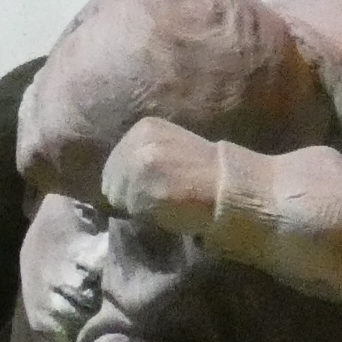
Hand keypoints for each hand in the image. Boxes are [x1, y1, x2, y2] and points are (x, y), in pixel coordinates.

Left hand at [95, 117, 218, 238]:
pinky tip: (167, 208)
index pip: (114, 163)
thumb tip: (114, 178)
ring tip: (164, 201)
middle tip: (157, 196)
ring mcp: (139, 166)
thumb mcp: (169, 147)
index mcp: (144, 128)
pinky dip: (145, 214)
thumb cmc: (203, 171)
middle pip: (111, 181)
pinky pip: (132, 210)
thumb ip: (141, 154)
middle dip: (129, 193)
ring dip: (136, 205)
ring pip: (119, 198)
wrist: (231, 185)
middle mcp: (137, 143)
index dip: (128, 181)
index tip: (153, 185)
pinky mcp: (143, 190)